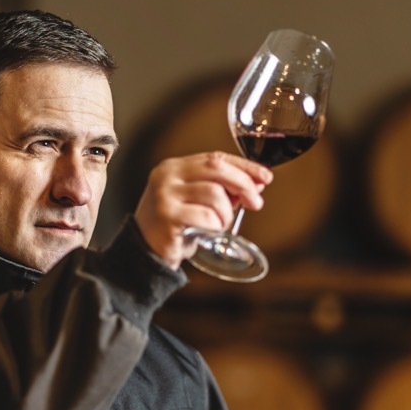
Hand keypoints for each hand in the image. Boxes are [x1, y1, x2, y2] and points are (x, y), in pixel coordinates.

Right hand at [132, 151, 270, 269]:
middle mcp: (167, 176)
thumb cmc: (174, 226)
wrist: (145, 252)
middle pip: (217, 168)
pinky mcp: (167, 216)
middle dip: (243, 184)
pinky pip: (206, 217)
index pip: (215, 157)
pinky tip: (209, 232)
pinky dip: (216, 226)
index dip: (244, 166)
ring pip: (215, 194)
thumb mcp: (197, 202)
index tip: (265, 177)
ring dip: (226, 212)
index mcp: (174, 167)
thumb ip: (221, 190)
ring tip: (220, 225)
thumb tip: (256, 184)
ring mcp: (165, 195)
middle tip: (256, 202)